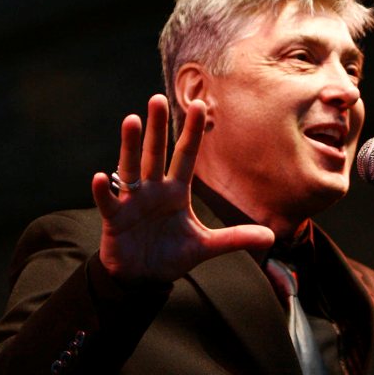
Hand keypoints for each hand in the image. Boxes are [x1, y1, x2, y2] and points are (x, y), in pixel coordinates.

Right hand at [90, 94, 274, 283]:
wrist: (143, 277)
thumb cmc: (172, 255)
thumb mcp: (206, 247)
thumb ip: (234, 238)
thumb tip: (271, 236)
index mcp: (176, 191)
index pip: (186, 156)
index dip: (192, 133)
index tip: (199, 105)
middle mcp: (154, 190)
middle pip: (156, 153)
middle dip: (157, 128)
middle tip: (158, 97)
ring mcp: (132, 201)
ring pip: (131, 168)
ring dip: (130, 146)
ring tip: (131, 120)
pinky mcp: (115, 219)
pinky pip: (108, 202)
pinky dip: (104, 191)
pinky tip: (102, 176)